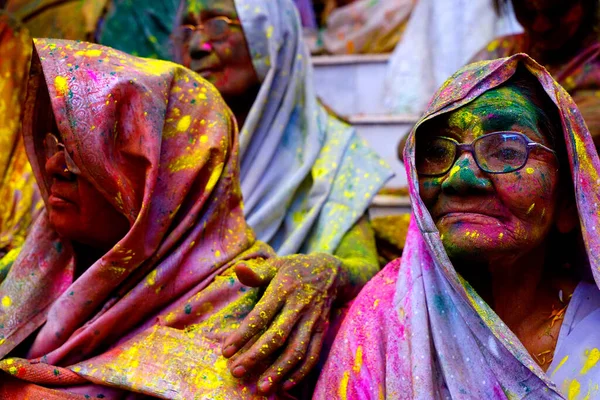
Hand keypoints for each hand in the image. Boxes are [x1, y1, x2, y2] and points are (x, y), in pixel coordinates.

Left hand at [222, 253, 340, 393]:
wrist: (332, 271)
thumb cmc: (296, 269)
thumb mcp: (277, 265)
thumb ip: (257, 273)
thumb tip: (237, 268)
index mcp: (283, 289)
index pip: (260, 315)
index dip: (242, 335)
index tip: (225, 352)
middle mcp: (299, 306)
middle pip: (277, 336)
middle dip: (256, 357)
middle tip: (236, 372)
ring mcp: (312, 320)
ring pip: (296, 350)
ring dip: (279, 370)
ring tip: (263, 388)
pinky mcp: (322, 330)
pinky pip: (313, 354)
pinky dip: (301, 372)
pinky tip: (285, 385)